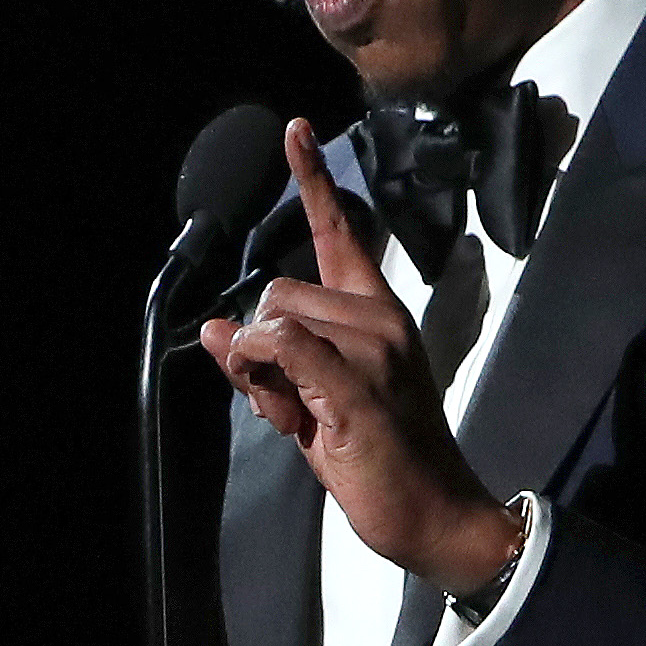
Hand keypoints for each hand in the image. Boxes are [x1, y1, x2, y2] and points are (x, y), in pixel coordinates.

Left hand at [200, 120, 525, 596]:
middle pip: (277, 293)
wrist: (434, 514)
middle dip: (260, 345)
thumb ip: (267, 363)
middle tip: (290, 400)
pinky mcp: (356, 388)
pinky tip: (284, 404)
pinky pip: (285, 348)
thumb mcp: (312, 404)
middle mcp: (380, 320)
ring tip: (302, 417)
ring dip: (261, 371)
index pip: (340, 234)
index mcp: (378, 315)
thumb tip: (212, 329)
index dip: (311, 182)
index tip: (295, 131)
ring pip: (272, 321)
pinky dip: (262, 367)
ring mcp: (372, 352)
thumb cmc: (379, 458)